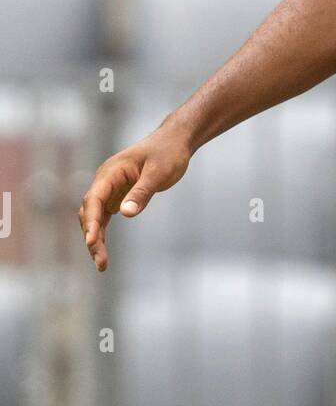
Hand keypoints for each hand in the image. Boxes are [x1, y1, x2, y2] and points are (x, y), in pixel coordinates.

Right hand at [77, 126, 191, 270]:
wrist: (174, 142)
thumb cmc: (168, 153)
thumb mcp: (158, 173)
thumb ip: (142, 192)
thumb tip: (125, 213)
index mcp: (111, 172)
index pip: (94, 199)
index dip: (91, 221)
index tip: (91, 241)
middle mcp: (105, 181)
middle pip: (90, 212)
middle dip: (92, 236)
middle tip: (100, 261)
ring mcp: (110, 189)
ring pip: (95, 217)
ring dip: (95, 239)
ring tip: (101, 264)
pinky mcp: (118, 196)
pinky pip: (105, 217)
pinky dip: (103, 233)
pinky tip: (102, 251)